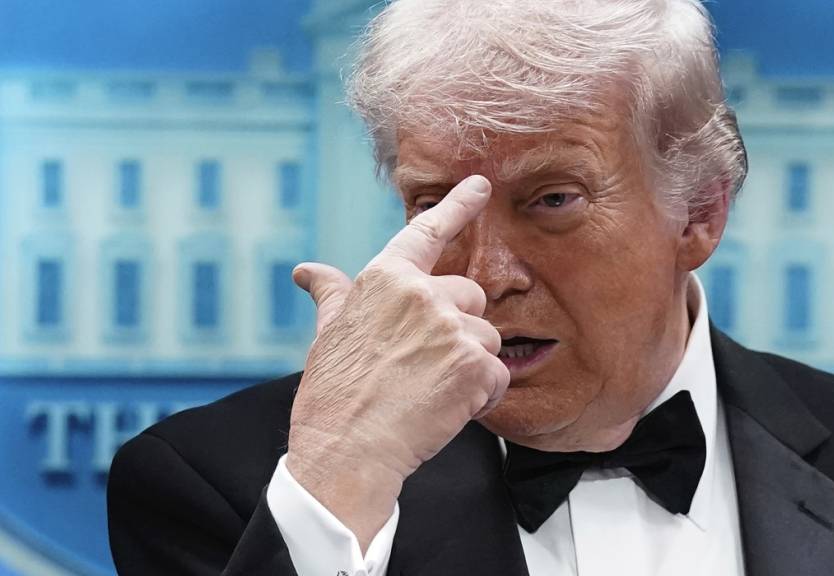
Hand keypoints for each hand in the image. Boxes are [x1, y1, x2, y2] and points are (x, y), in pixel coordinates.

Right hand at [286, 175, 509, 551]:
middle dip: (459, 330)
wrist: (346, 450)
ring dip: (471, 366)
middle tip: (425, 365)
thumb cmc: (333, 395)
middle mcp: (421, 294)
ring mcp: (450, 328)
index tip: (480, 185)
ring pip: (488, 338)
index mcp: (385, 280)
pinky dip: (482, 395)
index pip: (426, 233)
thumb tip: (309, 272)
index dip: (457, 206)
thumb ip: (332, 296)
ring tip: (431, 391)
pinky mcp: (473, 364)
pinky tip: (448, 408)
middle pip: (470, 298)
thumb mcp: (327, 335)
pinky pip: (497, 374)